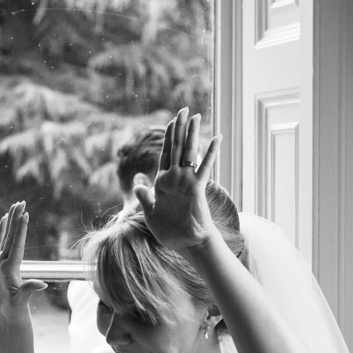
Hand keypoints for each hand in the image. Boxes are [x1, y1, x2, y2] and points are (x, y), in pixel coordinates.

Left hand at [0, 202, 45, 318]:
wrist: (5, 315)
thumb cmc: (15, 310)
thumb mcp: (21, 302)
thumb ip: (28, 291)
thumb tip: (42, 284)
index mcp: (6, 269)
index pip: (15, 245)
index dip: (21, 229)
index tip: (24, 214)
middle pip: (9, 237)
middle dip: (16, 218)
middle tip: (21, 201)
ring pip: (4, 236)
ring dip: (10, 220)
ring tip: (16, 204)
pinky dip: (3, 230)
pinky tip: (5, 218)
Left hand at [131, 108, 222, 252]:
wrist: (186, 243)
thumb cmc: (169, 231)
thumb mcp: (150, 213)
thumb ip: (144, 197)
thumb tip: (137, 182)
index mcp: (163, 182)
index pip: (165, 153)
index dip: (168, 137)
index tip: (171, 121)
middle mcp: (175, 177)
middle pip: (177, 147)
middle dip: (179, 127)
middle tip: (183, 109)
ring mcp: (187, 181)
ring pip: (189, 152)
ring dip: (191, 133)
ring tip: (195, 116)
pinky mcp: (197, 187)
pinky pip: (205, 166)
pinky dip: (210, 152)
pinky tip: (215, 138)